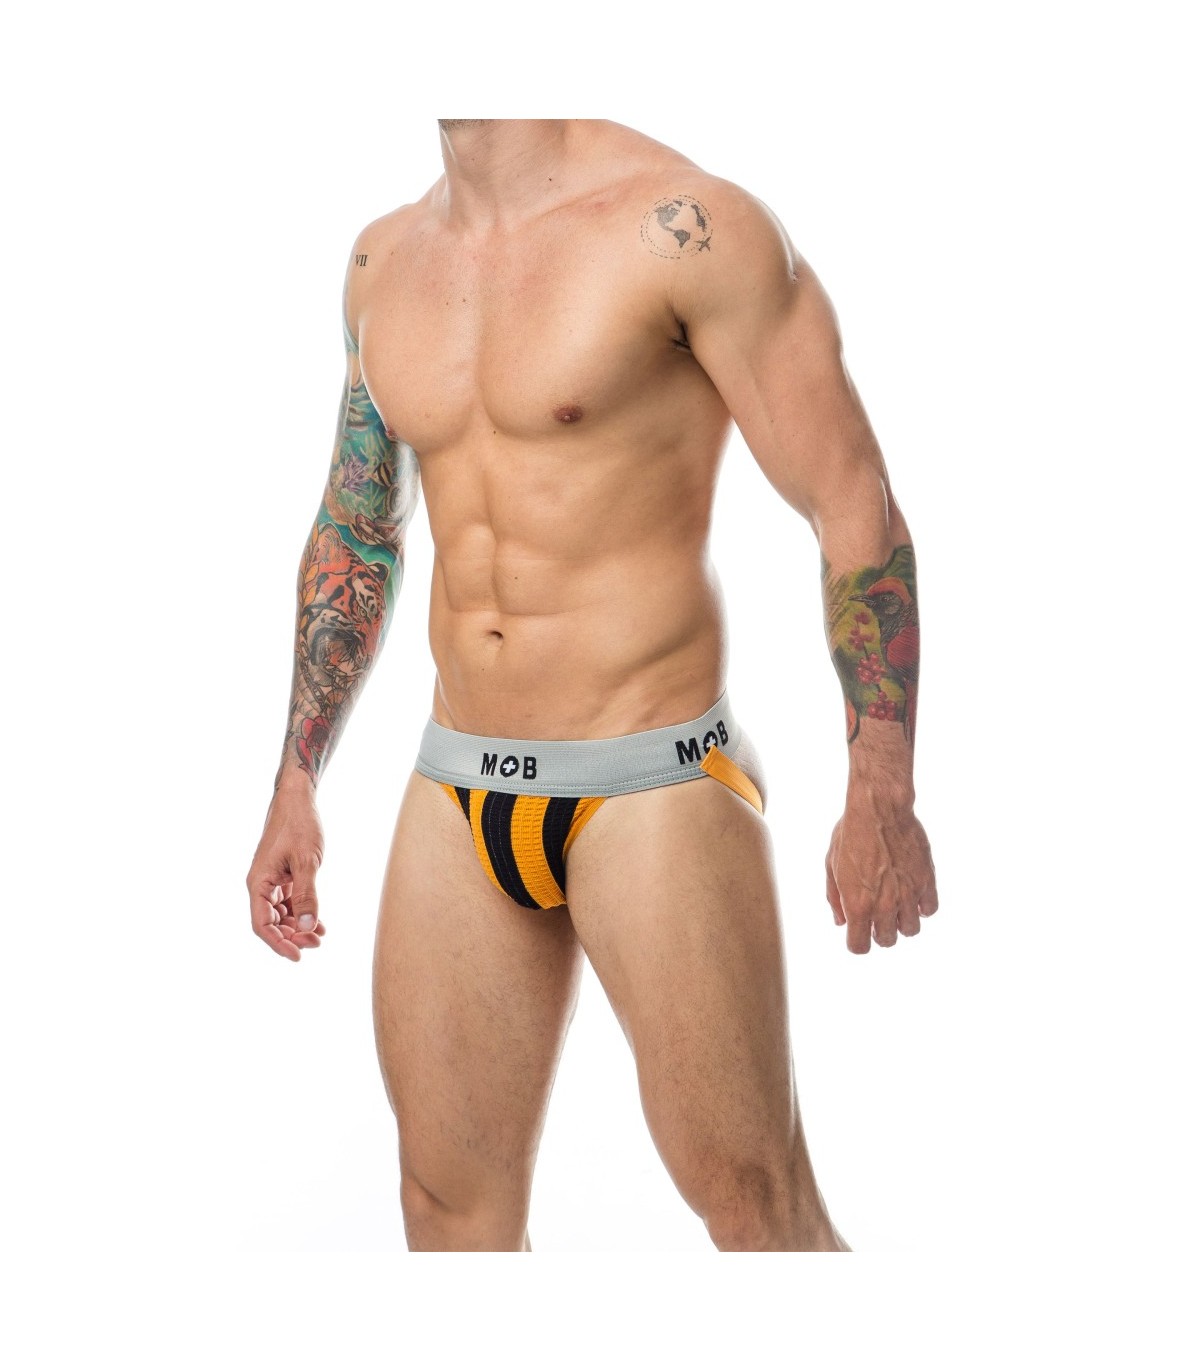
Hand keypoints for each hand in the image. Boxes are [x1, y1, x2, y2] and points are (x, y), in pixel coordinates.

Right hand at [245, 784, 327, 960]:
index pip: (262, 924)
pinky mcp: (284, 877)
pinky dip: (303, 913)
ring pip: (282, 915)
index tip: (298, 956)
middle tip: (317, 943)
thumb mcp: (306, 861)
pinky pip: (290, 903)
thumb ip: (307, 894)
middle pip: (271, 923)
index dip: (278, 943)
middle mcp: (261, 885)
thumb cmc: (299, 825)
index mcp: (259, 883)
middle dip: (292, 936)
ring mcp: (272, 882)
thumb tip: (307, 925)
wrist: (297, 800)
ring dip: (299, 927)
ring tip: (321, 936)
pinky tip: (320, 923)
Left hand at [824, 796, 937, 953]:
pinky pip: (929, 910)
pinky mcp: (926, 881)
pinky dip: (922, 907)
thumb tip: (842, 922)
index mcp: (858, 905)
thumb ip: (835, 898)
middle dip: (879, 933)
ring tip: (896, 905)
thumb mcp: (831, 866)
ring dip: (901, 922)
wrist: (879, 809)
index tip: (857, 932)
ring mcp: (908, 894)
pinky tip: (912, 894)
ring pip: (911, 930)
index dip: (857, 942)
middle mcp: (884, 905)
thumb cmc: (850, 834)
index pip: (859, 947)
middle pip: (887, 941)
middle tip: (876, 915)